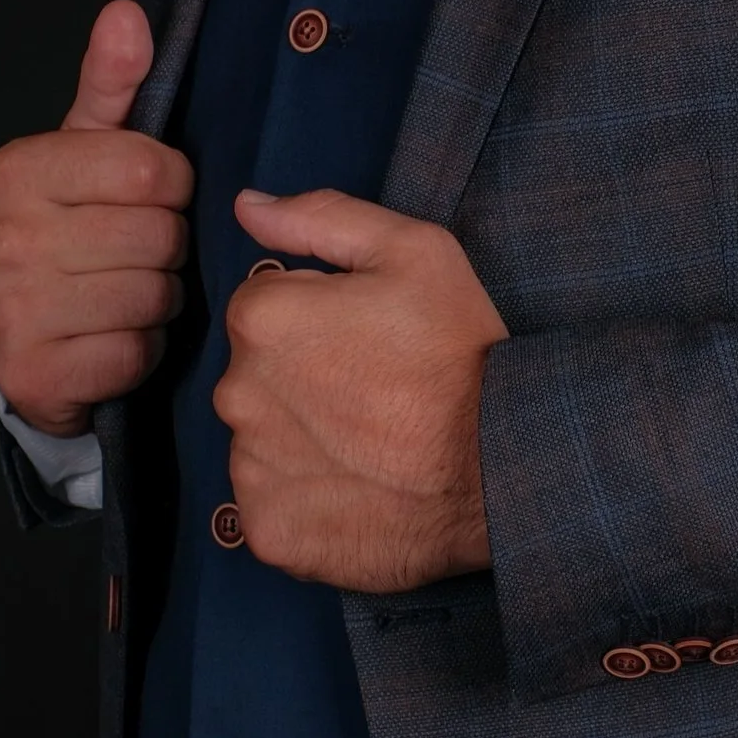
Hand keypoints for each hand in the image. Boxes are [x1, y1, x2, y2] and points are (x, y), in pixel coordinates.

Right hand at [0, 1, 193, 432]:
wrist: (30, 345)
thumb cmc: (72, 233)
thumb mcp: (90, 152)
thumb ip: (113, 84)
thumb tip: (127, 14)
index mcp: (19, 170)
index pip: (153, 168)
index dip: (172, 187)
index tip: (146, 199)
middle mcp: (5, 235)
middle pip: (159, 234)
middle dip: (165, 248)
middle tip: (133, 255)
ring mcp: (13, 308)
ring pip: (152, 296)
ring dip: (156, 302)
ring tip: (122, 295)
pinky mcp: (34, 372)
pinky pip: (134, 353)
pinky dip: (137, 352)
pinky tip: (109, 341)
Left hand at [213, 188, 507, 591]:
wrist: (500, 468)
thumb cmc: (461, 352)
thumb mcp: (413, 251)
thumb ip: (320, 216)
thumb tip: (247, 206)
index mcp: (263, 317)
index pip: (265, 309)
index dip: (318, 321)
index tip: (366, 341)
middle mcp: (237, 392)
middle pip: (256, 377)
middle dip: (302, 380)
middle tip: (373, 393)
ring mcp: (250, 468)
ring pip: (261, 442)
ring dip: (300, 441)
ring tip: (369, 446)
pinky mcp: (269, 532)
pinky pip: (271, 506)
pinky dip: (305, 501)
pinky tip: (357, 489)